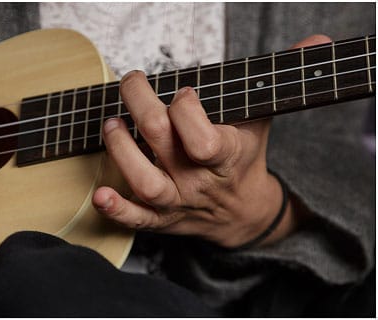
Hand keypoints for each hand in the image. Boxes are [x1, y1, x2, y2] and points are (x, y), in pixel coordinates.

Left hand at [93, 35, 330, 247]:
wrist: (240, 213)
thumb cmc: (243, 157)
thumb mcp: (261, 118)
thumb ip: (278, 79)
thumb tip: (318, 40)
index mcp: (226, 155)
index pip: (203, 138)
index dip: (186, 110)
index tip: (184, 90)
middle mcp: (198, 179)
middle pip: (162, 143)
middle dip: (141, 107)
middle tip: (131, 83)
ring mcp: (177, 201)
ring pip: (145, 182)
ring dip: (121, 151)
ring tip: (112, 124)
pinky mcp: (159, 219)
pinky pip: (135, 219)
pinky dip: (116, 209)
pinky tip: (99, 195)